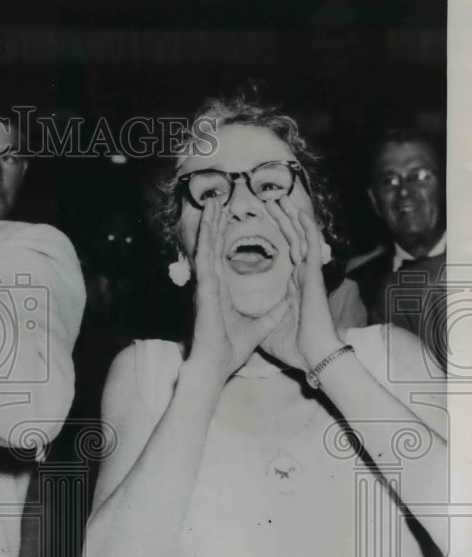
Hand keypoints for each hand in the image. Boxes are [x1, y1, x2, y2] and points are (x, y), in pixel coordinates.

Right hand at [187, 198, 289, 382]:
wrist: (217, 365)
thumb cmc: (229, 350)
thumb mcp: (260, 327)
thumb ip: (271, 313)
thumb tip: (286, 302)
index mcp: (221, 291)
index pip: (222, 256)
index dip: (223, 236)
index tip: (226, 218)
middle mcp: (211, 284)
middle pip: (213, 246)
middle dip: (215, 222)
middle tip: (216, 200)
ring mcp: (205, 284)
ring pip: (207, 245)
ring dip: (209, 222)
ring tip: (213, 201)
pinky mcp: (204, 288)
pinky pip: (205, 256)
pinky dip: (207, 237)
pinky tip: (209, 221)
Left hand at [259, 197, 341, 371]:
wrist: (311, 357)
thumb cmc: (292, 346)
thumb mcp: (267, 327)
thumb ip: (259, 315)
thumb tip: (244, 315)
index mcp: (290, 287)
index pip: (283, 253)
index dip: (275, 236)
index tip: (263, 221)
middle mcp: (300, 277)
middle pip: (291, 240)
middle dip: (281, 220)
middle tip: (270, 201)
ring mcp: (307, 275)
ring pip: (300, 238)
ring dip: (291, 218)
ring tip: (280, 199)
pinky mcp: (313, 277)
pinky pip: (310, 247)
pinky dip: (306, 229)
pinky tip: (299, 214)